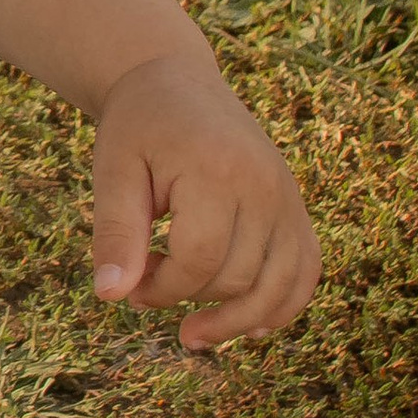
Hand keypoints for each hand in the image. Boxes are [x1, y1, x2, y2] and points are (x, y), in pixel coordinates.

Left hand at [90, 52, 319, 348]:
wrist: (175, 81)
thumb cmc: (138, 127)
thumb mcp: (113, 171)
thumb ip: (114, 232)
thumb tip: (111, 296)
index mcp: (218, 170)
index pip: (198, 260)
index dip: (161, 290)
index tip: (129, 286)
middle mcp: (265, 185)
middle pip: (237, 277)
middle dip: (186, 296)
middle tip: (144, 282)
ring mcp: (287, 197)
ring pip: (280, 285)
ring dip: (237, 320)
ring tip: (193, 335)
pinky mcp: (295, 206)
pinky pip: (306, 269)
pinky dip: (284, 305)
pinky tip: (252, 329)